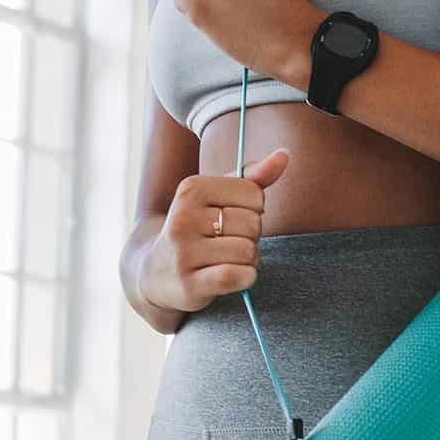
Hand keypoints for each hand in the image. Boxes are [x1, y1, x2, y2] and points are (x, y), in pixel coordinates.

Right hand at [141, 149, 289, 316]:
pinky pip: (237, 276)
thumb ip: (253, 177)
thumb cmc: (198, 227)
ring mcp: (184, 252)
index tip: (233, 216)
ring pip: (248, 251)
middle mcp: (183, 218)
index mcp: (191, 189)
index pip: (254, 194)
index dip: (254, 209)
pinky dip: (245, 277)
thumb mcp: (218, 197)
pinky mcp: (189, 284)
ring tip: (228, 258)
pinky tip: (231, 276)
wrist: (155, 271)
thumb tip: (284, 155)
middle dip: (251, 236)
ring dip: (248, 259)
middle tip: (229, 241)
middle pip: (253, 224)